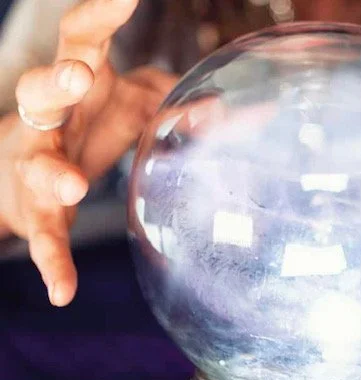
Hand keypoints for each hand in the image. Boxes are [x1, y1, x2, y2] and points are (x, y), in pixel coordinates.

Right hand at [0, 0, 175, 305]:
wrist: (30, 177)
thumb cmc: (92, 128)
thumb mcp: (136, 108)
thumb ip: (183, 105)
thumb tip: (252, 110)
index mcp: (77, 88)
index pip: (79, 39)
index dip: (98, 14)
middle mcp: (47, 120)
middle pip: (39, 92)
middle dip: (56, 82)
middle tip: (82, 73)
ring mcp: (34, 167)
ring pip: (33, 163)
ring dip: (51, 171)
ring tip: (70, 186)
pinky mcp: (34, 215)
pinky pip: (42, 238)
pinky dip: (52, 263)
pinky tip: (63, 292)